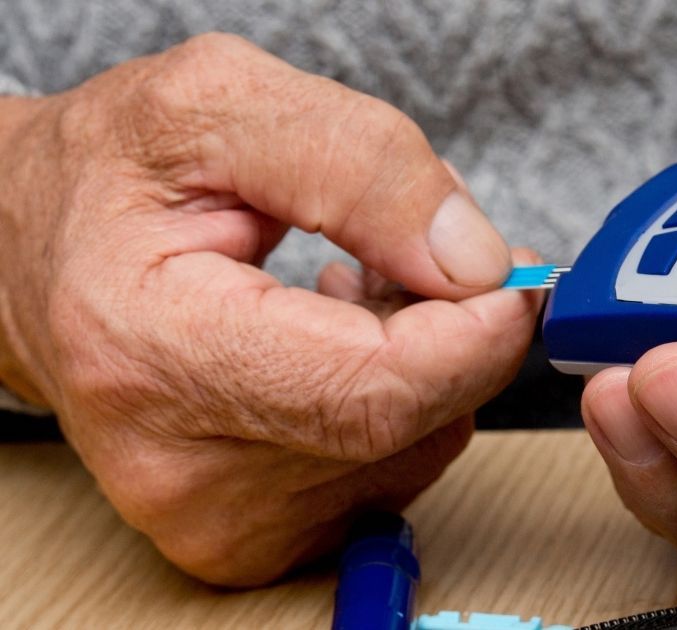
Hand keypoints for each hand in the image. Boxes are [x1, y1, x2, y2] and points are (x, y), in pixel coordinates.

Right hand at [0, 34, 541, 585]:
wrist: (27, 255)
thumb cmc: (108, 177)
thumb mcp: (221, 106)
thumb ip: (360, 166)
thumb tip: (473, 260)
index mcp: (151, 353)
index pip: (373, 391)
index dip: (474, 333)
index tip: (512, 276)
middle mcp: (180, 470)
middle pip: (408, 428)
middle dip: (457, 333)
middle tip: (427, 252)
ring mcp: (214, 521)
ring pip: (415, 450)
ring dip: (425, 362)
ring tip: (353, 289)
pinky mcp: (249, 539)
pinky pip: (388, 472)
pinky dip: (397, 403)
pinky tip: (338, 345)